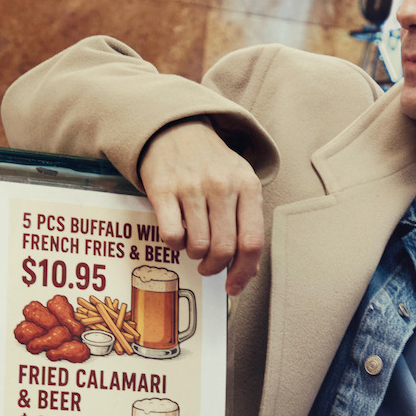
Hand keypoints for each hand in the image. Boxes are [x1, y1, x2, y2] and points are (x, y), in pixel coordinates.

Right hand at [138, 118, 264, 296]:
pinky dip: (174, 245)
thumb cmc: (211, 165)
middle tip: (208, 267)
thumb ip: (247, 223)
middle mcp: (222, 185)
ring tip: (193, 246)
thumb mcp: (239, 185)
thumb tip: (249, 271)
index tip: (233, 286)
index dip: (244, 272)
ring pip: (198, 246)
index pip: (252, 242)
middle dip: (215, 268)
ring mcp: (192, 187)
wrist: (176, 129)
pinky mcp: (163, 189)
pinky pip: (172, 235)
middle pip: (224, 249)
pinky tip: (177, 235)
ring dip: (194, 255)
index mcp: (248, 186)